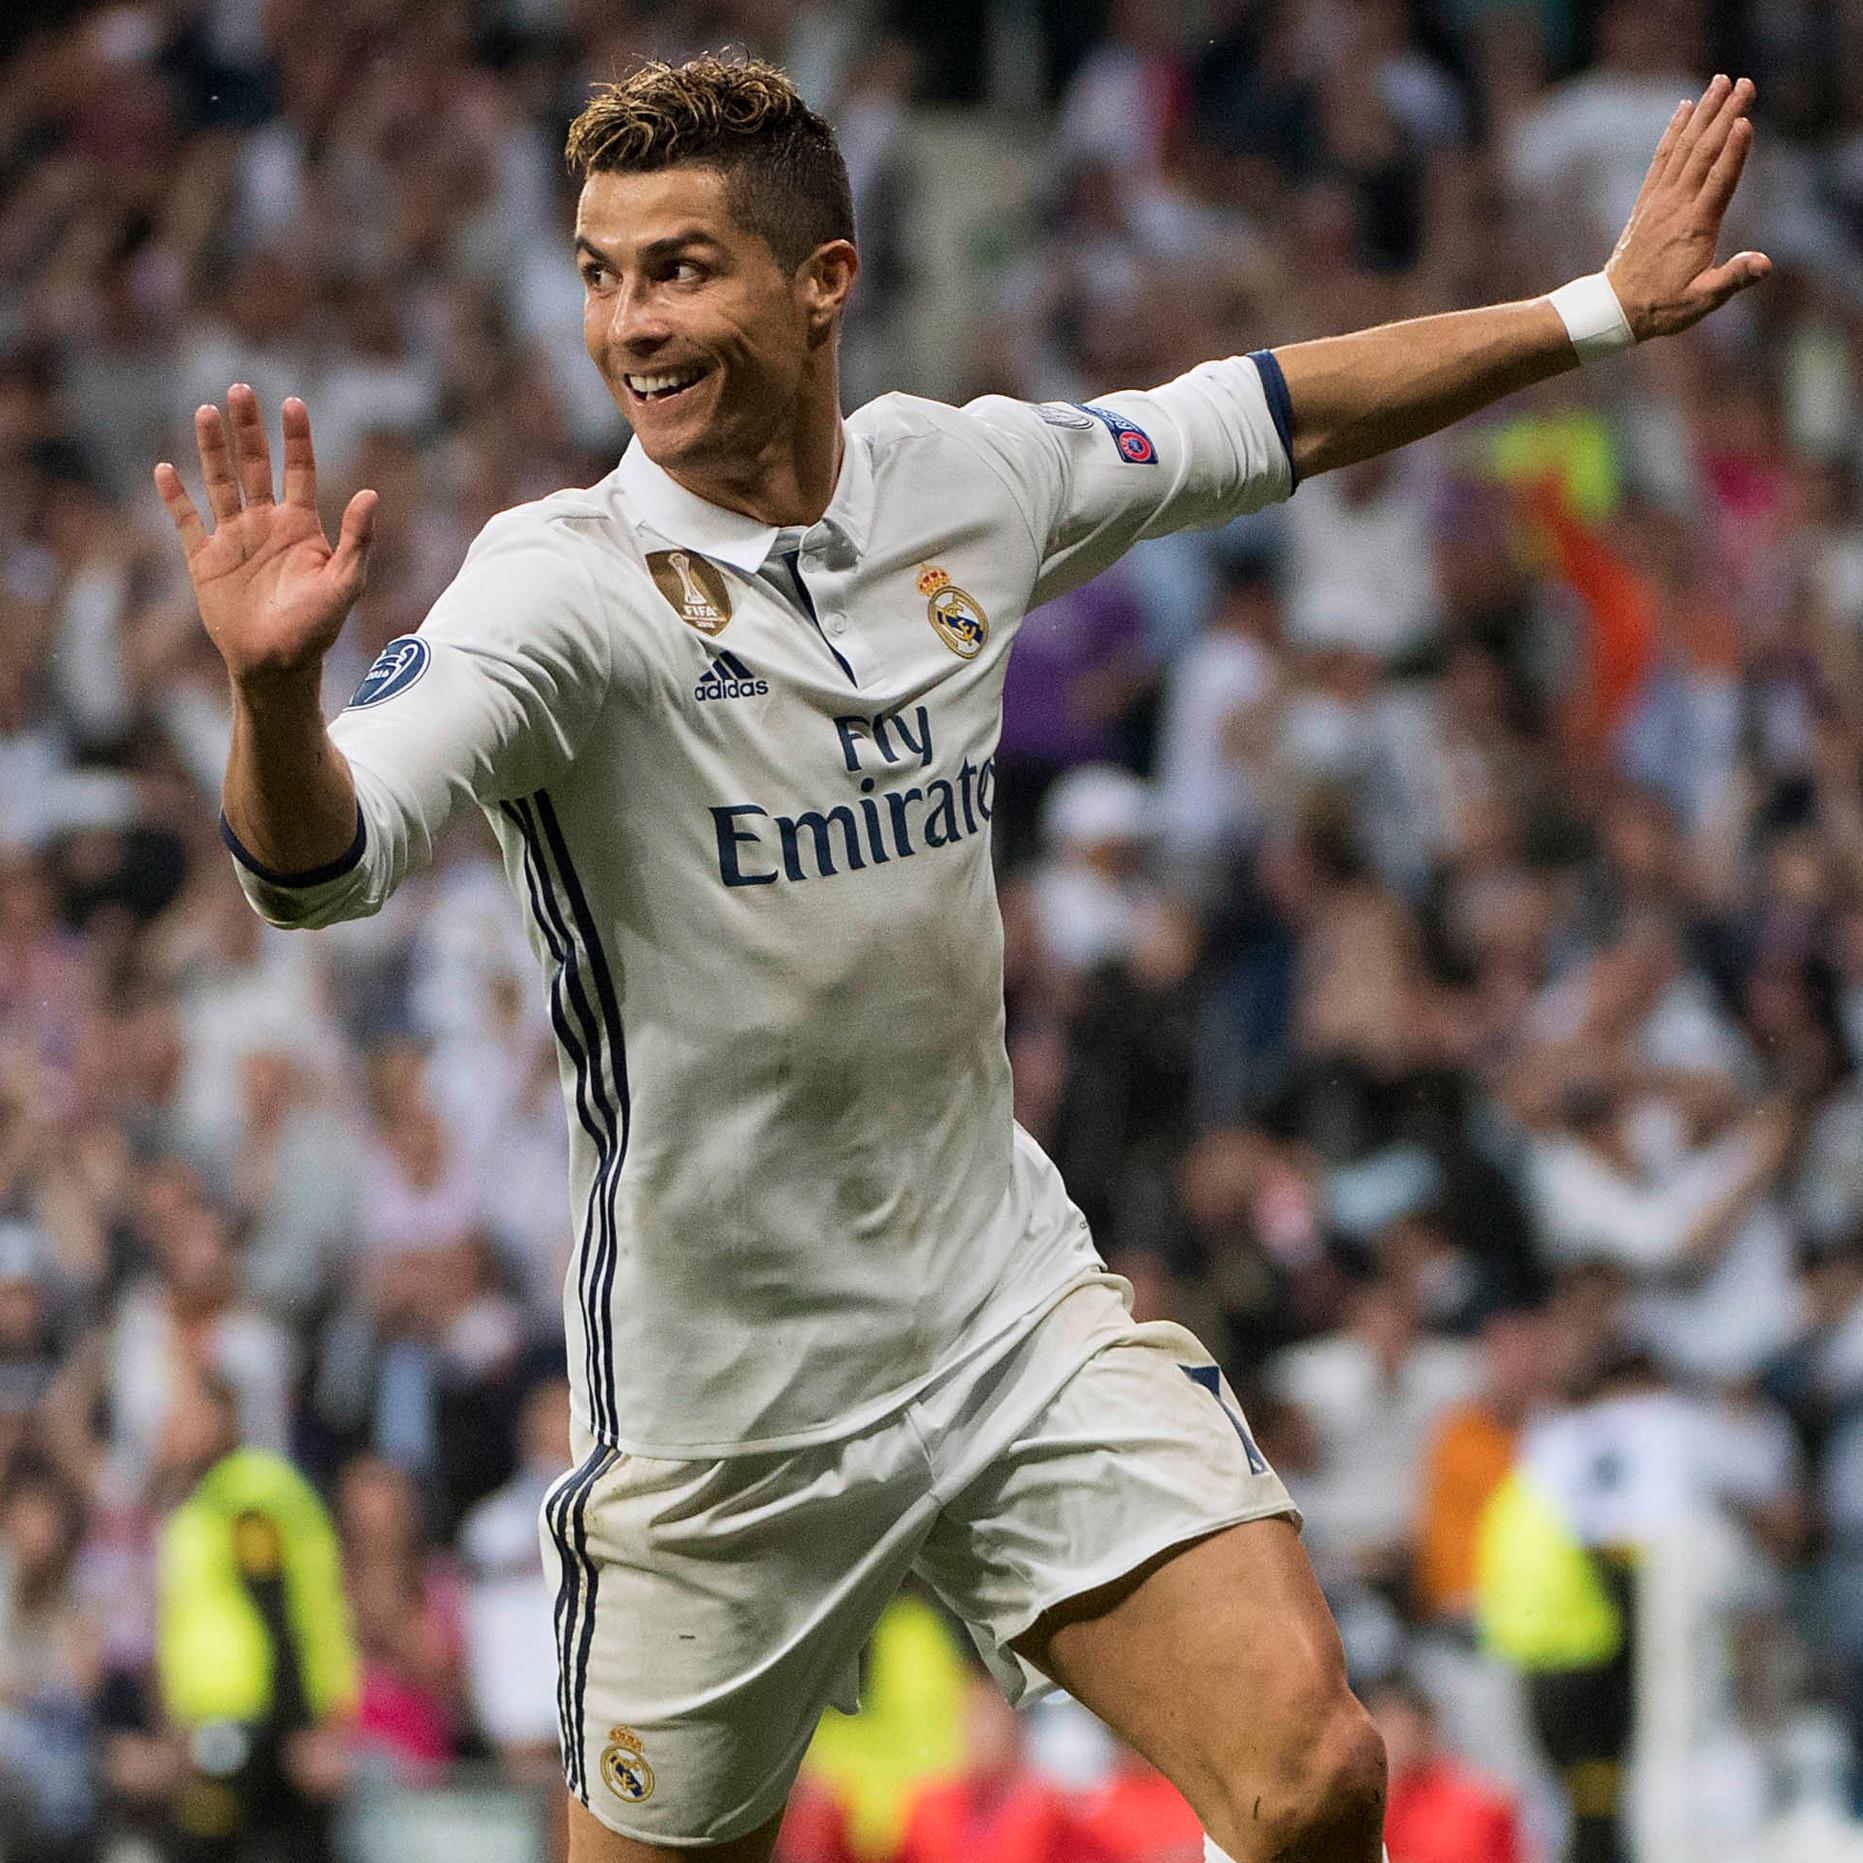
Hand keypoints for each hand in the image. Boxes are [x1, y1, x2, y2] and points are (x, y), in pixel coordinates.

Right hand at [153, 386, 375, 692]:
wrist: (278, 663)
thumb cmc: (318, 627)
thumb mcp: (345, 582)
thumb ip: (357, 539)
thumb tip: (372, 495)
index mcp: (301, 526)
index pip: (299, 470)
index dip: (296, 438)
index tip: (293, 403)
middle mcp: (266, 524)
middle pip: (255, 465)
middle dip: (249, 429)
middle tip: (240, 390)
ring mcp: (234, 538)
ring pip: (220, 482)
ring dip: (211, 448)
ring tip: (206, 411)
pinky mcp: (205, 559)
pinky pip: (187, 521)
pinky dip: (175, 497)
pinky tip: (165, 469)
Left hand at [1605, 74, 1771, 341]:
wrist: (1616, 308)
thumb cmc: (1663, 307)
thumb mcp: (1702, 300)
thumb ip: (1733, 279)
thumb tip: (1764, 264)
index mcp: (1696, 226)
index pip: (1719, 181)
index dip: (1733, 151)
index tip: (1744, 119)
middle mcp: (1676, 206)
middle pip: (1704, 153)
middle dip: (1725, 115)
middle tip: (1745, 82)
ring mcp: (1659, 200)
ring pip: (1684, 147)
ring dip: (1703, 113)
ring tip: (1720, 81)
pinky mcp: (1648, 201)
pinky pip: (1662, 158)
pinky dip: (1673, 131)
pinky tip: (1685, 108)